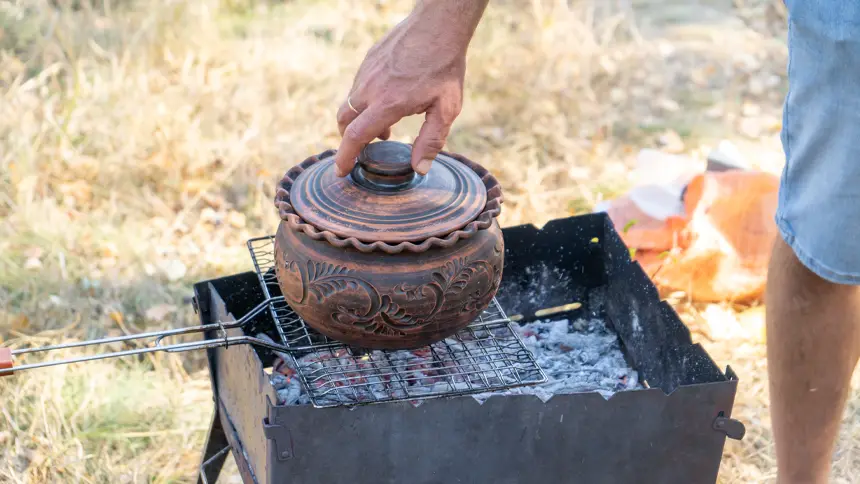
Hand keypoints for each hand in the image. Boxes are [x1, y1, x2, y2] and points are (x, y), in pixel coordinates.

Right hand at [334, 0, 488, 176]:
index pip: (356, 137)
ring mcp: (366, 72)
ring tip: (384, 127)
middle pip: (344, 122)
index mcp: (388, 104)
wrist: (438, 25)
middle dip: (348, 141)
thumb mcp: (447, 109)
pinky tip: (387, 101)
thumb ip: (431, 140)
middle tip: (362, 151)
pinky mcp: (368, 60)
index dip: (345, 157)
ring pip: (350, 104)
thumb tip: (419, 169)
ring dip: (359, 120)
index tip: (341, 171)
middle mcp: (370, 88)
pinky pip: (358, 87)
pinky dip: (364, 102)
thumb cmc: (445, 68)